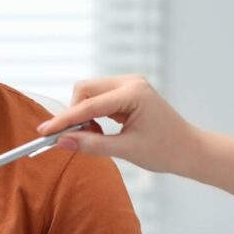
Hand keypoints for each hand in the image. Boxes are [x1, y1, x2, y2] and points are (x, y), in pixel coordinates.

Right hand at [36, 75, 194, 175]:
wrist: (189, 150)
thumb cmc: (165, 150)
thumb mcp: (126, 150)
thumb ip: (92, 144)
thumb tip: (62, 142)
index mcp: (133, 93)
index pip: (89, 105)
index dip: (64, 119)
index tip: (44, 132)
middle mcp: (130, 82)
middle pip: (85, 90)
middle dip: (74, 113)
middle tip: (72, 138)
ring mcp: (129, 85)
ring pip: (89, 93)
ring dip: (83, 115)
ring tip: (93, 137)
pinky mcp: (126, 92)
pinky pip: (98, 98)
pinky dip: (92, 114)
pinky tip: (100, 131)